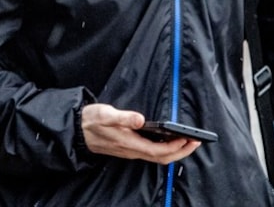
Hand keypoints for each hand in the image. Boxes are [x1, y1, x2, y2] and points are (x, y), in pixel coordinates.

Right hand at [80, 103, 200, 163]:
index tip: (188, 138)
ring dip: (175, 151)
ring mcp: (132, 151)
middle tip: (196, 141)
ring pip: (159, 157)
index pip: (159, 151)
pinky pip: (152, 153)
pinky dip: (165, 149)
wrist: (78, 130)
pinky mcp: (130, 148)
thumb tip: (140, 119)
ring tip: (188, 140)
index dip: (176, 147)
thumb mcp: (105, 114)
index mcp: (130, 143)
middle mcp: (133, 151)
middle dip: (182, 151)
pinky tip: (169, 140)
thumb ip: (123, 117)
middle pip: (163, 158)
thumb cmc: (91, 121)